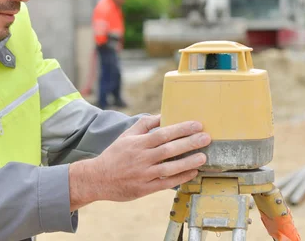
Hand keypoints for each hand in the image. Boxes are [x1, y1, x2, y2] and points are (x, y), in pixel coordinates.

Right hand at [69, 115, 209, 210]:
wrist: (97, 178)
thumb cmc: (114, 155)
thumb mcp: (126, 136)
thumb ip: (144, 125)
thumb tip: (162, 115)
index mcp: (137, 143)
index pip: (163, 134)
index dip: (181, 129)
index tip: (197, 125)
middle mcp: (141, 158)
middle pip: (169, 149)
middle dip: (189, 143)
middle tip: (206, 138)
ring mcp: (143, 174)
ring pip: (170, 167)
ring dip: (188, 162)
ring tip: (203, 156)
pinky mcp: (144, 188)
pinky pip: (166, 183)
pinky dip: (180, 177)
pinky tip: (192, 172)